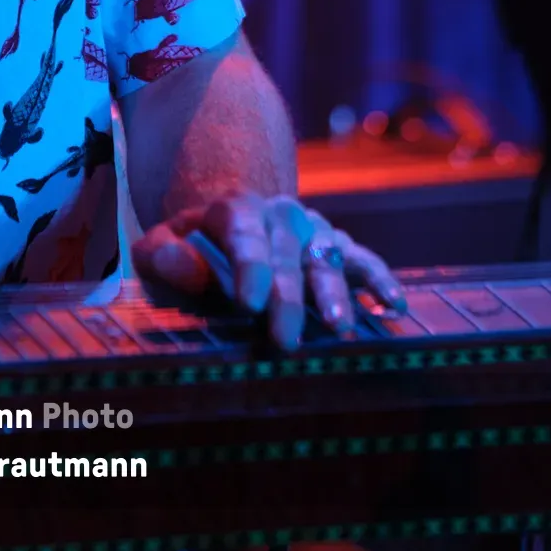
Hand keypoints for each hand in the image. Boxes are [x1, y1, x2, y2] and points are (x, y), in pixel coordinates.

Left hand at [132, 193, 406, 349]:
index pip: (244, 235)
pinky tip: (392, 305)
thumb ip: (163, 255)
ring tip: (340, 327)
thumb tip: (191, 270)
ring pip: (329, 257)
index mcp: (234, 209)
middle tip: (285, 340)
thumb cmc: (187, 250)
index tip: (248, 304)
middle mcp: (280, 215)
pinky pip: (363, 261)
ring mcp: (314, 230)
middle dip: (289, 297)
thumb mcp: (158, 248)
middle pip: (288, 253)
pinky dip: (380, 281)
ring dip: (336, 292)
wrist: (223, 230)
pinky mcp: (338, 249)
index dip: (249, 268)